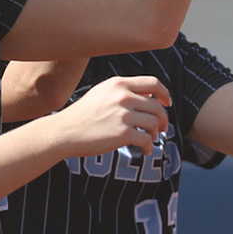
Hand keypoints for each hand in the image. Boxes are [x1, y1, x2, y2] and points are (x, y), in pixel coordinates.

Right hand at [52, 74, 171, 156]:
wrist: (65, 132)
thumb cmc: (83, 114)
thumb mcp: (102, 93)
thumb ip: (124, 91)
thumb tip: (151, 95)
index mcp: (119, 84)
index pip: (153, 83)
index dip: (165, 94)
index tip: (167, 103)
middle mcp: (123, 96)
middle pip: (156, 105)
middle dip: (162, 118)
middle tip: (161, 127)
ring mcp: (123, 115)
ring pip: (154, 123)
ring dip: (155, 133)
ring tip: (150, 138)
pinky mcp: (122, 133)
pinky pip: (146, 139)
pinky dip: (149, 146)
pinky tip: (145, 150)